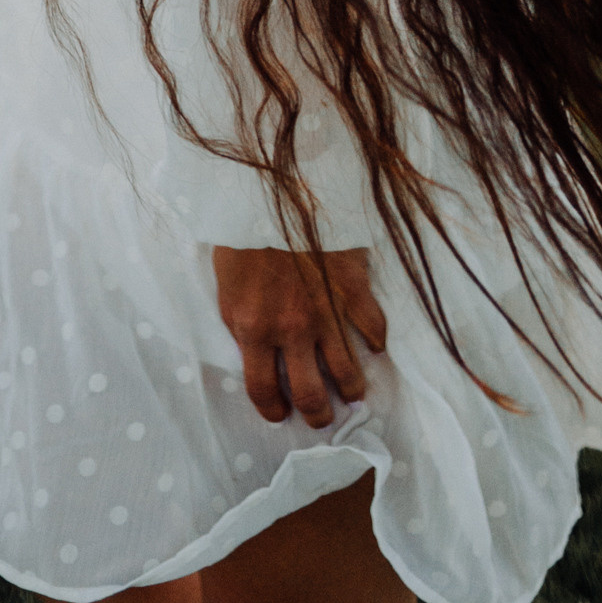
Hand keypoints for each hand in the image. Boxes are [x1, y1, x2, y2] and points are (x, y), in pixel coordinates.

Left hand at [212, 244, 387, 427]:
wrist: (273, 184)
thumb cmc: (242, 230)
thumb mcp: (225, 282)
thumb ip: (242, 320)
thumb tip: (252, 349)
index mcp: (251, 328)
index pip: (261, 390)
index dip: (273, 410)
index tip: (280, 414)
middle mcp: (289, 330)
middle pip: (310, 395)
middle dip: (318, 415)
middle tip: (322, 418)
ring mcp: (325, 311)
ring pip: (347, 373)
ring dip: (352, 390)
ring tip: (353, 394)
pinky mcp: (352, 288)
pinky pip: (373, 328)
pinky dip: (375, 342)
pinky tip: (373, 347)